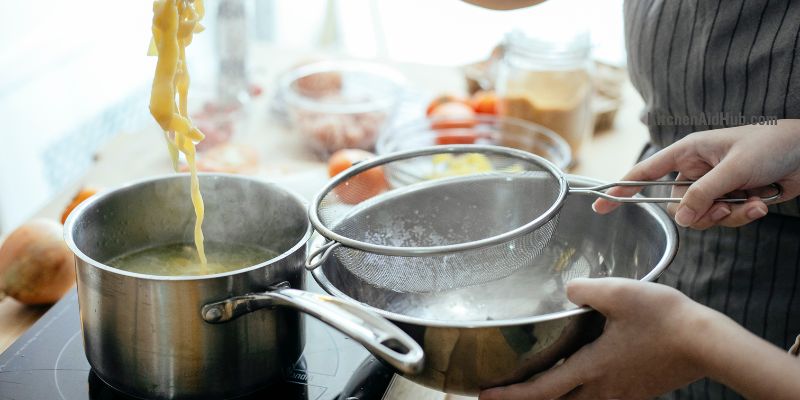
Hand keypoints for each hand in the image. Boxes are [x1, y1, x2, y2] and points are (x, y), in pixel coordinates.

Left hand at [479, 278, 710, 399]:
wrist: (708, 343)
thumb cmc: (665, 319)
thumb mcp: (618, 293)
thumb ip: (585, 290)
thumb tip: (568, 290)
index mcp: (592, 368)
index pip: (542, 390)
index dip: (511, 395)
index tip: (486, 395)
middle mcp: (604, 389)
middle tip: (504, 395)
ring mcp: (622, 393)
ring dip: (557, 399)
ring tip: (540, 386)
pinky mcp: (638, 391)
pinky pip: (602, 399)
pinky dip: (581, 394)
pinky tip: (582, 379)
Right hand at [592, 120, 799, 228]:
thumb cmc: (770, 145)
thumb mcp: (732, 168)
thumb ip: (703, 194)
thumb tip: (681, 219)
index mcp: (687, 153)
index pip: (644, 173)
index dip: (622, 189)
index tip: (601, 204)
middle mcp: (695, 171)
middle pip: (677, 206)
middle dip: (702, 212)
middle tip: (725, 205)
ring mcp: (713, 187)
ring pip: (702, 217)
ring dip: (728, 215)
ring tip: (750, 201)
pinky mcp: (731, 200)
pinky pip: (724, 220)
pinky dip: (743, 215)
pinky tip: (762, 203)